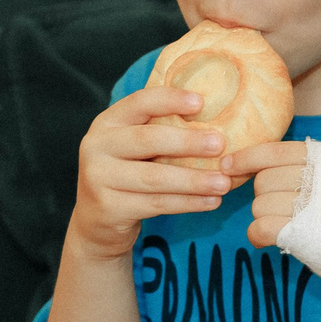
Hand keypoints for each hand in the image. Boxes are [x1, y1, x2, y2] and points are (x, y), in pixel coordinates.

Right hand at [65, 86, 232, 262]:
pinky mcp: (109, 208)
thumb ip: (159, 131)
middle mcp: (96, 146)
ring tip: (224, 182)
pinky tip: (212, 201)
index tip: (200, 102)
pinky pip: (156, 204)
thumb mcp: (133, 148)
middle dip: (187, 142)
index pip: (138, 102)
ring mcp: (98, 178)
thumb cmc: (127, 175)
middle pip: (147, 139)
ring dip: (193, 180)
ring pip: (154, 178)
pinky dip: (188, 203)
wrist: (97, 221)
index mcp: (107, 123)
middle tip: (220, 145)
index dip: (169, 100)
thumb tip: (218, 120)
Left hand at [225, 142, 308, 250]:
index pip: (274, 151)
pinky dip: (257, 235)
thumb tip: (243, 163)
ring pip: (260, 205)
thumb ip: (301, 165)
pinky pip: (260, 228)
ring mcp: (313, 206)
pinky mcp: (304, 233)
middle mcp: (319, 177)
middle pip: (264, 181)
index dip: (246, 158)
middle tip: (281, 207)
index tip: (227, 166)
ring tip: (286, 223)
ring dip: (264, 217)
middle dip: (263, 195)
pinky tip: (265, 238)